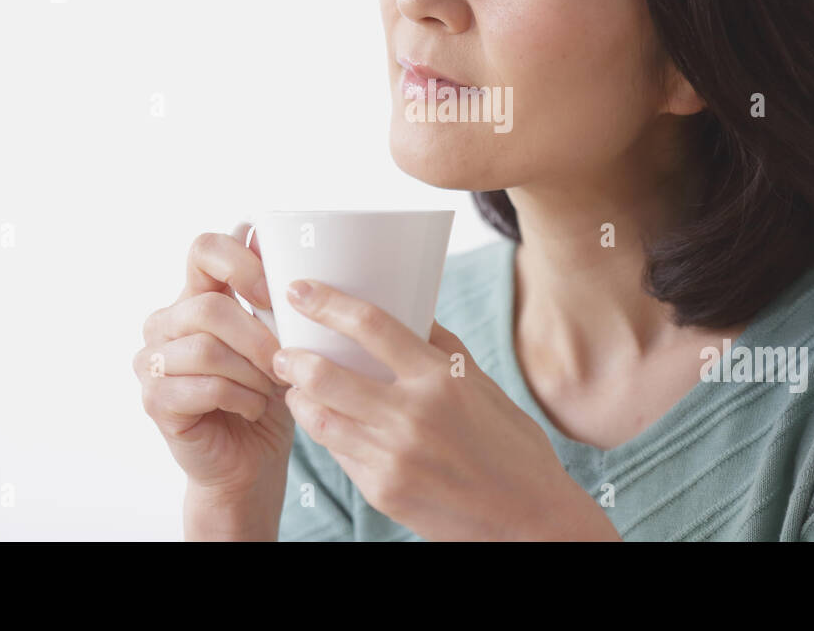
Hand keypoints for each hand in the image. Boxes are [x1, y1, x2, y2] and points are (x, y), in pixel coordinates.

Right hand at [134, 222, 293, 501]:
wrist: (251, 459)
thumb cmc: (266, 392)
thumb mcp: (278, 336)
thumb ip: (264, 291)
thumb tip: (254, 228)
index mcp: (197, 295)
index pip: (204, 248)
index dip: (242, 263)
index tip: (275, 295)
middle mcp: (167, 321)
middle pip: (209, 308)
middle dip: (258, 337)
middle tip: (283, 362)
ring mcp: (153, 360)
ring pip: (207, 350)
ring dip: (252, 373)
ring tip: (268, 390)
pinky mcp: (154, 399)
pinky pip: (205, 387)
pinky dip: (242, 399)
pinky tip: (251, 408)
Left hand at [272, 280, 619, 540]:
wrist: (529, 521)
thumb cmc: (513, 449)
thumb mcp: (485, 386)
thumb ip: (443, 350)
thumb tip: (410, 315)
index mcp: (441, 379)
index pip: (371, 326)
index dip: (327, 303)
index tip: (302, 292)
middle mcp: (412, 416)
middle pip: (325, 375)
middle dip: (293, 358)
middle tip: (284, 351)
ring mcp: (393, 458)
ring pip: (320, 418)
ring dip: (298, 398)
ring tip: (295, 386)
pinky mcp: (382, 491)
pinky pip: (339, 454)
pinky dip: (327, 434)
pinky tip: (328, 424)